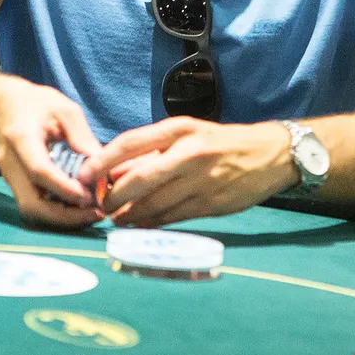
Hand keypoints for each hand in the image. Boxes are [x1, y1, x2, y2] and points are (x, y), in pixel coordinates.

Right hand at [0, 79, 103, 228]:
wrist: (2, 107)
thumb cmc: (36, 104)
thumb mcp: (64, 108)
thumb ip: (81, 136)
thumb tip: (100, 165)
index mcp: (20, 137)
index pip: (39, 170)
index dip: (65, 188)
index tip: (90, 196)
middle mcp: (9, 163)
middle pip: (31, 203)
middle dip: (64, 216)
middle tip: (95, 213)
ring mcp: (8, 177)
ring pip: (31, 210)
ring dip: (62, 218)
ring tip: (91, 213)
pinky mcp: (13, 185)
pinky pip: (33, 205)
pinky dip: (56, 212)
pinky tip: (77, 207)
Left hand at [82, 118, 296, 227]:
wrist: (270, 155)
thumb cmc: (221, 143)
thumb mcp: (188, 135)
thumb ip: (153, 152)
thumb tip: (114, 172)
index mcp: (181, 130)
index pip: (130, 143)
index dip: (102, 161)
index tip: (84, 175)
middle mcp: (190, 153)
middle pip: (139, 179)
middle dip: (113, 196)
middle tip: (100, 205)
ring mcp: (202, 181)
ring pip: (154, 204)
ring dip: (129, 214)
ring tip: (115, 218)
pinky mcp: (211, 205)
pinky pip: (172, 218)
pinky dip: (151, 223)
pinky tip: (139, 225)